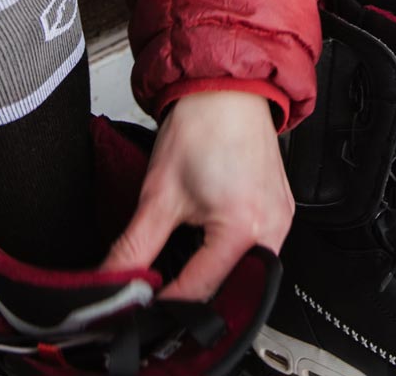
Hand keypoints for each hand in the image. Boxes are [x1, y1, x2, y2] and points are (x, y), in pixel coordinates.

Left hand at [100, 90, 293, 301]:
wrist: (226, 87)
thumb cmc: (201, 126)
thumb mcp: (157, 194)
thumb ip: (133, 248)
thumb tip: (113, 282)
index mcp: (243, 228)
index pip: (200, 292)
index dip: (166, 305)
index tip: (142, 308)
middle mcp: (272, 229)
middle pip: (229, 289)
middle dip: (194, 295)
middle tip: (162, 289)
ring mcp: (281, 221)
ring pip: (245, 273)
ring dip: (212, 274)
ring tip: (183, 260)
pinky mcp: (282, 211)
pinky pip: (259, 250)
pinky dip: (229, 254)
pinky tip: (208, 239)